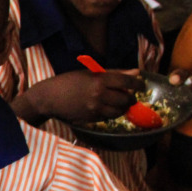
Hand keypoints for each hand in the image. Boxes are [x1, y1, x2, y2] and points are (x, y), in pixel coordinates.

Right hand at [28, 69, 145, 124]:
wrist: (50, 97)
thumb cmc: (69, 81)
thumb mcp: (91, 72)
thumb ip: (115, 73)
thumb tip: (136, 72)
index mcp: (100, 80)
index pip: (127, 82)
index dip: (137, 84)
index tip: (141, 85)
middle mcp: (99, 95)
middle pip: (125, 99)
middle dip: (131, 98)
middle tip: (130, 96)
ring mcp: (95, 108)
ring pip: (118, 111)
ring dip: (122, 107)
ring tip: (120, 103)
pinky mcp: (91, 118)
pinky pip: (107, 117)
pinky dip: (111, 113)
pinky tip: (106, 108)